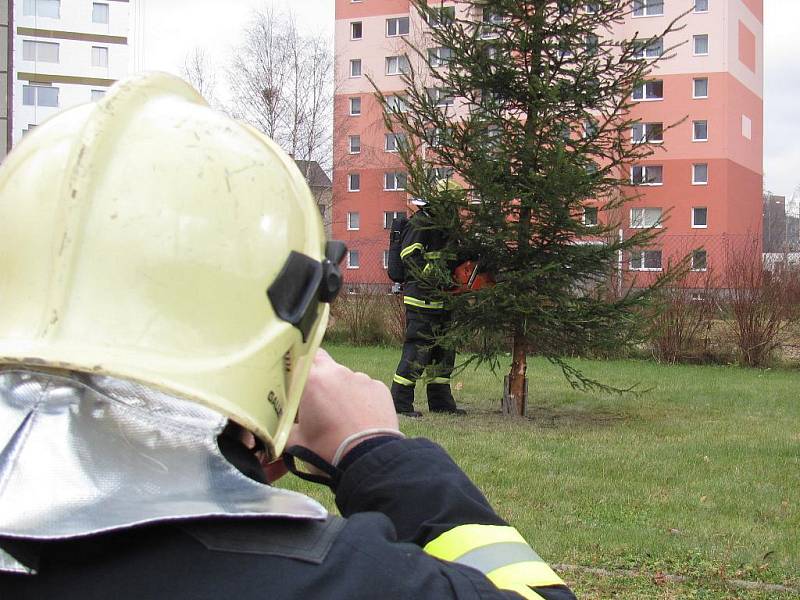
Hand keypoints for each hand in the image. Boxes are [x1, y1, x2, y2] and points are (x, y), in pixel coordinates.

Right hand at [287, 349, 399, 464]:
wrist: (369, 460)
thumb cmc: (328, 450)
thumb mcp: (297, 442)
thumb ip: (286, 428)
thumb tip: (282, 428)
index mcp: (312, 381)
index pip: (300, 360)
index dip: (298, 371)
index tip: (297, 385)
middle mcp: (336, 372)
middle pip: (323, 362)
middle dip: (319, 375)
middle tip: (318, 397)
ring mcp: (360, 378)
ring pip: (345, 377)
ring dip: (341, 389)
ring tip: (343, 415)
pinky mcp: (379, 387)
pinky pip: (366, 388)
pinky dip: (361, 398)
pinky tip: (361, 418)